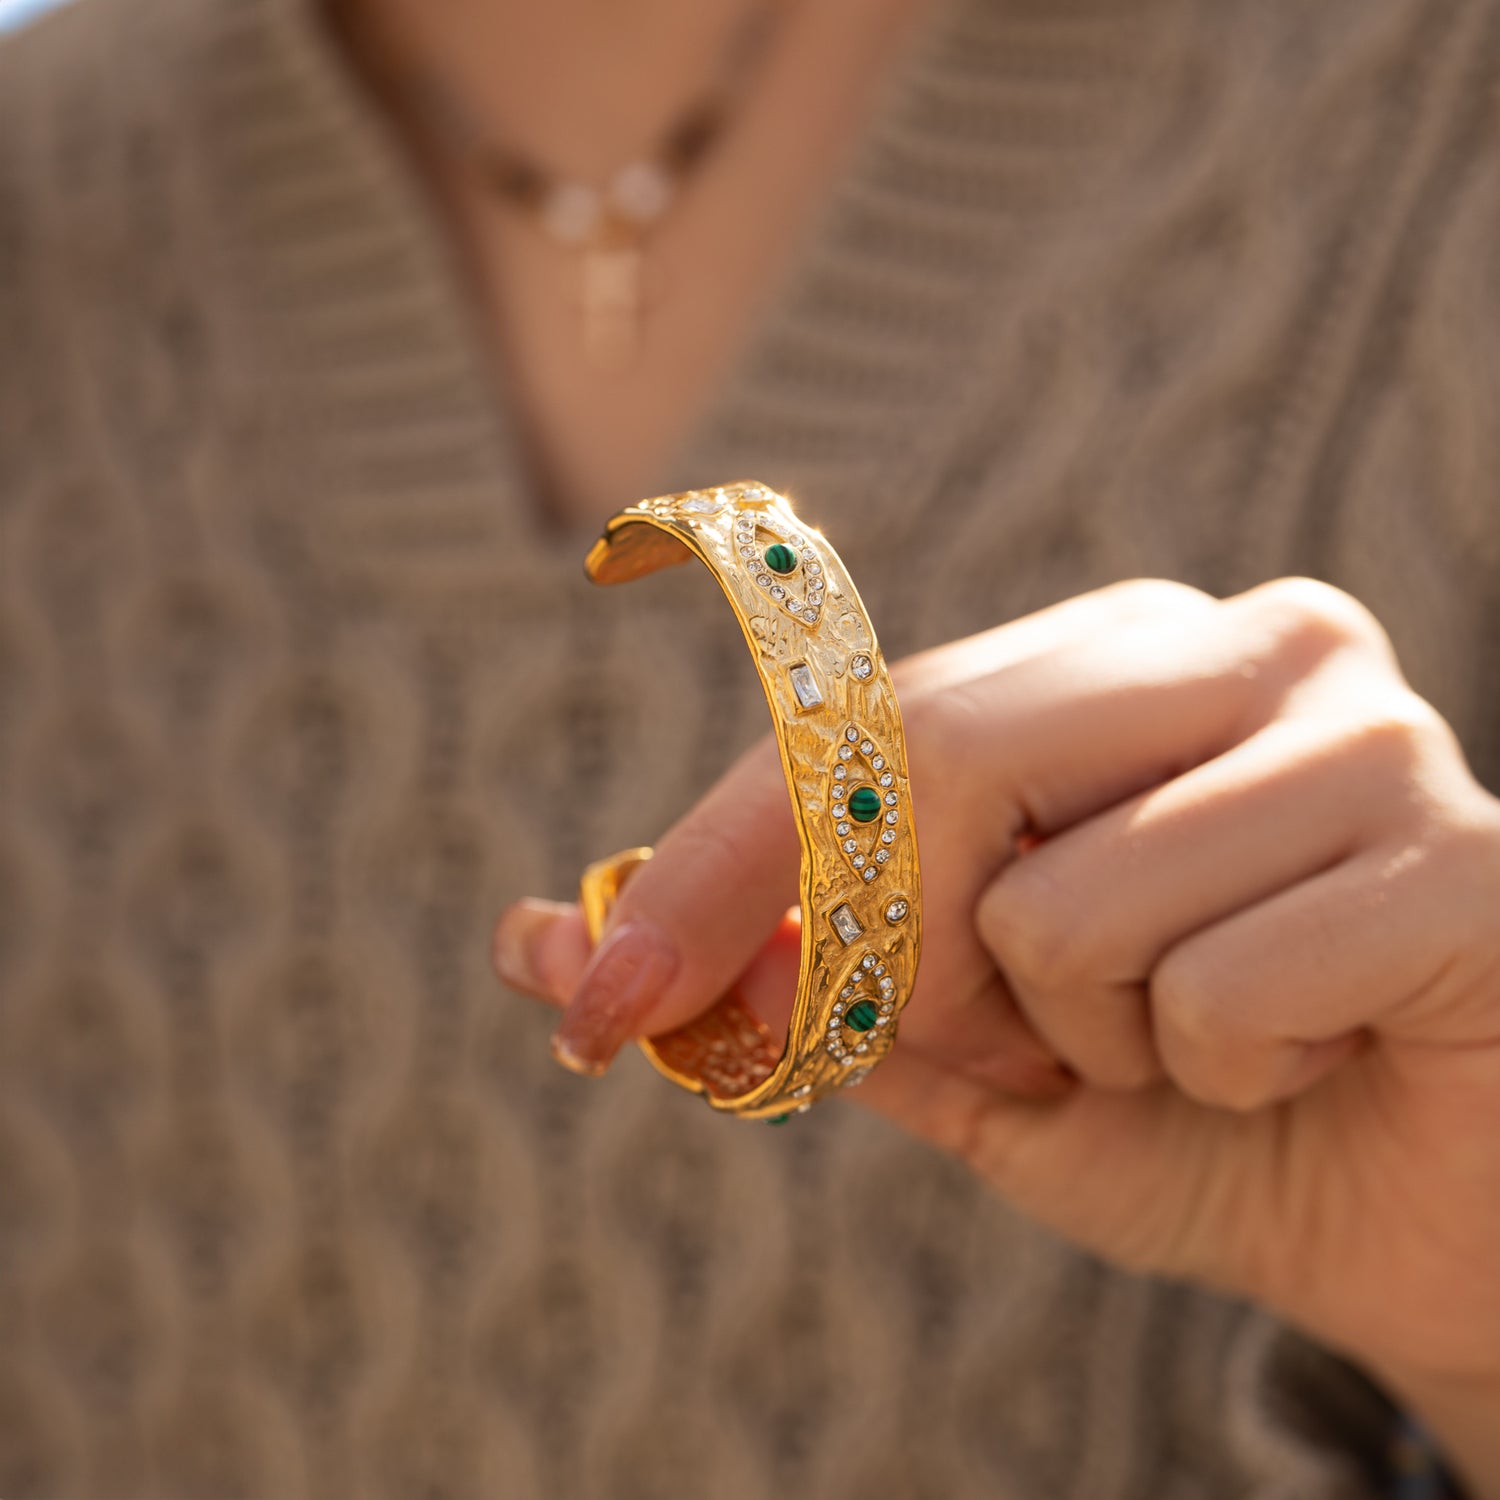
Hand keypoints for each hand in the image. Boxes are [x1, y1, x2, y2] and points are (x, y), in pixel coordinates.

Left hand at [493, 578, 1499, 1488]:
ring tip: (1199, 1049)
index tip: (592, 1000)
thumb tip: (543, 942)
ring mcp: (1369, 734)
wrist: (1402, 1221)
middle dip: (917, 956)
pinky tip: (1314, 1057)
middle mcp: (1249, 645)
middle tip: (1012, 1040)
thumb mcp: (953, 1044)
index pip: (868, 719)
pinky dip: (1223, 1077)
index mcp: (1122, 657)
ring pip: (1064, 905)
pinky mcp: (1464, 862)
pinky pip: (1218, 987)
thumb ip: (780, 979)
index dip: (720, 866)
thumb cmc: (1182, 1109)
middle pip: (946, 756)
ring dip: (1096, 1041)